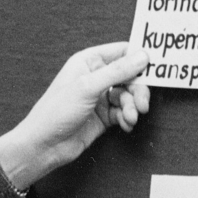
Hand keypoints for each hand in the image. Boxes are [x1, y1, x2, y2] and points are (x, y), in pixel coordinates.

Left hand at [0, 42, 149, 190]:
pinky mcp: (103, 116)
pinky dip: (128, 118)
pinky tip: (126, 124)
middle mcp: (95, 77)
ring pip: (128, 96)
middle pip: (130, 76)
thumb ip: (117, 71)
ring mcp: (99, 97)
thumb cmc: (54, 114)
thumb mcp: (88, 87)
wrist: (43, 146)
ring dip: (133, 107)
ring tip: (130, 118)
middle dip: (138, 90)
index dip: (139, 59)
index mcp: (88, 62)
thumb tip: (141, 56)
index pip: (122, 52)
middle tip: (142, 103)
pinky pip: (124, 112)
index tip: (153, 70)